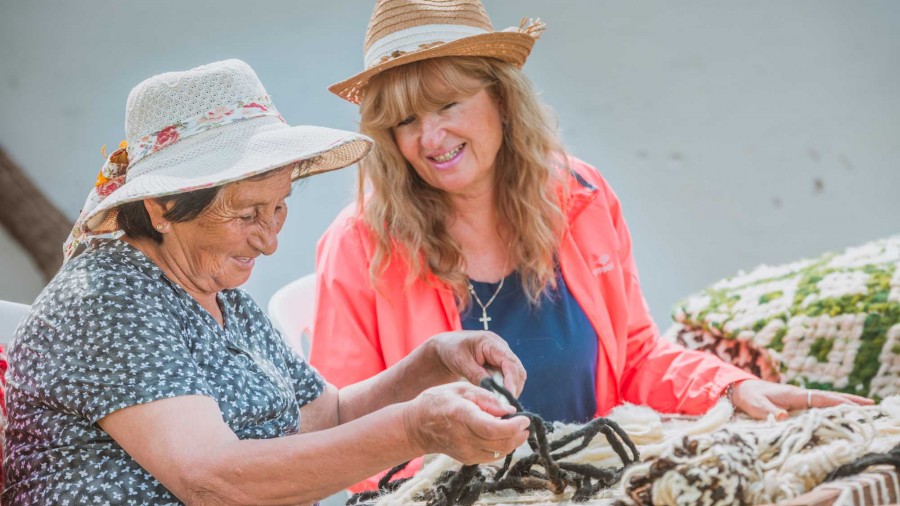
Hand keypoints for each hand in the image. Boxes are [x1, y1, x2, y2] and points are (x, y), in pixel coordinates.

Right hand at [402, 382, 530, 463]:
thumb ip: (486, 397)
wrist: (416, 426)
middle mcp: (464, 438)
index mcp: (463, 416)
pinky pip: (492, 456)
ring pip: (499, 452)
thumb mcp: (460, 388)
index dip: (513, 426)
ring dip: (513, 441)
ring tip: (517, 428)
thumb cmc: (437, 402)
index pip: (493, 428)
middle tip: (525, 423)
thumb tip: (509, 410)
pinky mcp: (467, 459)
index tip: (524, 418)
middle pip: (501, 443)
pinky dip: (503, 446)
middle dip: (519, 434)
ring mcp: (465, 452)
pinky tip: (503, 435)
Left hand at [430, 330, 525, 396]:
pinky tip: (498, 398)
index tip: (509, 396)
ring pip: (515, 375)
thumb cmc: (452, 350)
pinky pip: (508, 378)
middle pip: (517, 370)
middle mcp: (501, 348)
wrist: (446, 347)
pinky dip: (505, 389)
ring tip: (501, 404)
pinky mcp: (499, 364)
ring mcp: (501, 356)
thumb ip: (477, 375)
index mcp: (491, 342)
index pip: (509, 362)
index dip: (512, 380)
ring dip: (510, 390)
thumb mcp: (462, 362)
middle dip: (513, 387)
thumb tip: (493, 392)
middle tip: (505, 405)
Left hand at [731, 379, 873, 420]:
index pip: (820, 398)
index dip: (838, 403)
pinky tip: (840, 412)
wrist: (739, 389)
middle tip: (871, 405)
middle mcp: (799, 395)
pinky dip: (831, 407)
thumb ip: (768, 412)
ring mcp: (798, 398)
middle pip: (829, 397)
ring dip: (843, 403)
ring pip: (825, 400)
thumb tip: (783, 417)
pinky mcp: (795, 403)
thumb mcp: (756, 405)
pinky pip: (817, 405)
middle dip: (849, 401)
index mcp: (793, 394)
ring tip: (864, 408)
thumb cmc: (749, 397)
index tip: (856, 406)